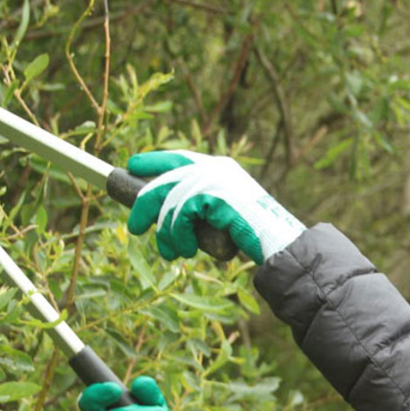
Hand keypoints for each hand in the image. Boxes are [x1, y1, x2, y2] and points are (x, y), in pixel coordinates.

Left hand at [127, 150, 305, 263]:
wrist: (277, 241)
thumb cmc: (252, 234)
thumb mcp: (223, 214)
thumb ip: (202, 207)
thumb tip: (164, 217)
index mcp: (220, 167)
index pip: (179, 157)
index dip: (154, 160)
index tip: (132, 164)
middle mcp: (216, 167)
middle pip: (167, 179)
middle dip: (146, 204)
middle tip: (134, 228)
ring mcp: (215, 180)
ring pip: (171, 202)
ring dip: (167, 233)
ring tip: (172, 253)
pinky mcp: (214, 196)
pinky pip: (181, 214)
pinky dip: (179, 236)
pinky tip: (187, 250)